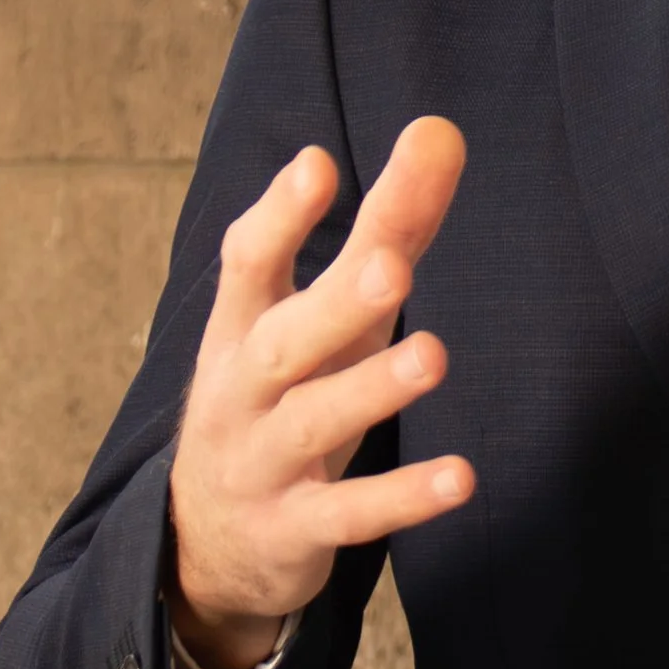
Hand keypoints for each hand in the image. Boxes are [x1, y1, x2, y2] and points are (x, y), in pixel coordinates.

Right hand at [168, 115, 475, 668]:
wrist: (208, 541)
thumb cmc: (286, 391)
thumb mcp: (331, 313)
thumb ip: (387, 226)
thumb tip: (440, 128)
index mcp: (243, 326)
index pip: (249, 263)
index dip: (280, 217)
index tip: (318, 165)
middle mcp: (243, 390)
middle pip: (282, 342)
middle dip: (333, 303)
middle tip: (391, 266)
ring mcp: (263, 464)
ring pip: (311, 424)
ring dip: (370, 390)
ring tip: (434, 355)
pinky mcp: (295, 531)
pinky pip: (347, 514)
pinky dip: (401, 499)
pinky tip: (461, 478)